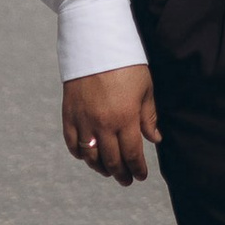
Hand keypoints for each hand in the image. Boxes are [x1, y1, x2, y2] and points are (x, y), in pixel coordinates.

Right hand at [62, 66, 159, 183]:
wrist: (96, 43)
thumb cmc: (126, 64)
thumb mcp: (145, 88)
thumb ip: (149, 116)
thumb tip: (155, 139)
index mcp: (125, 118)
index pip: (132, 155)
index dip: (138, 169)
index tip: (141, 176)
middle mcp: (103, 124)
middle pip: (112, 160)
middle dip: (121, 174)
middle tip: (127, 180)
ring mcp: (84, 121)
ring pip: (91, 157)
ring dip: (101, 168)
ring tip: (109, 171)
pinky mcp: (69, 115)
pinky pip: (72, 144)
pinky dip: (80, 154)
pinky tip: (88, 157)